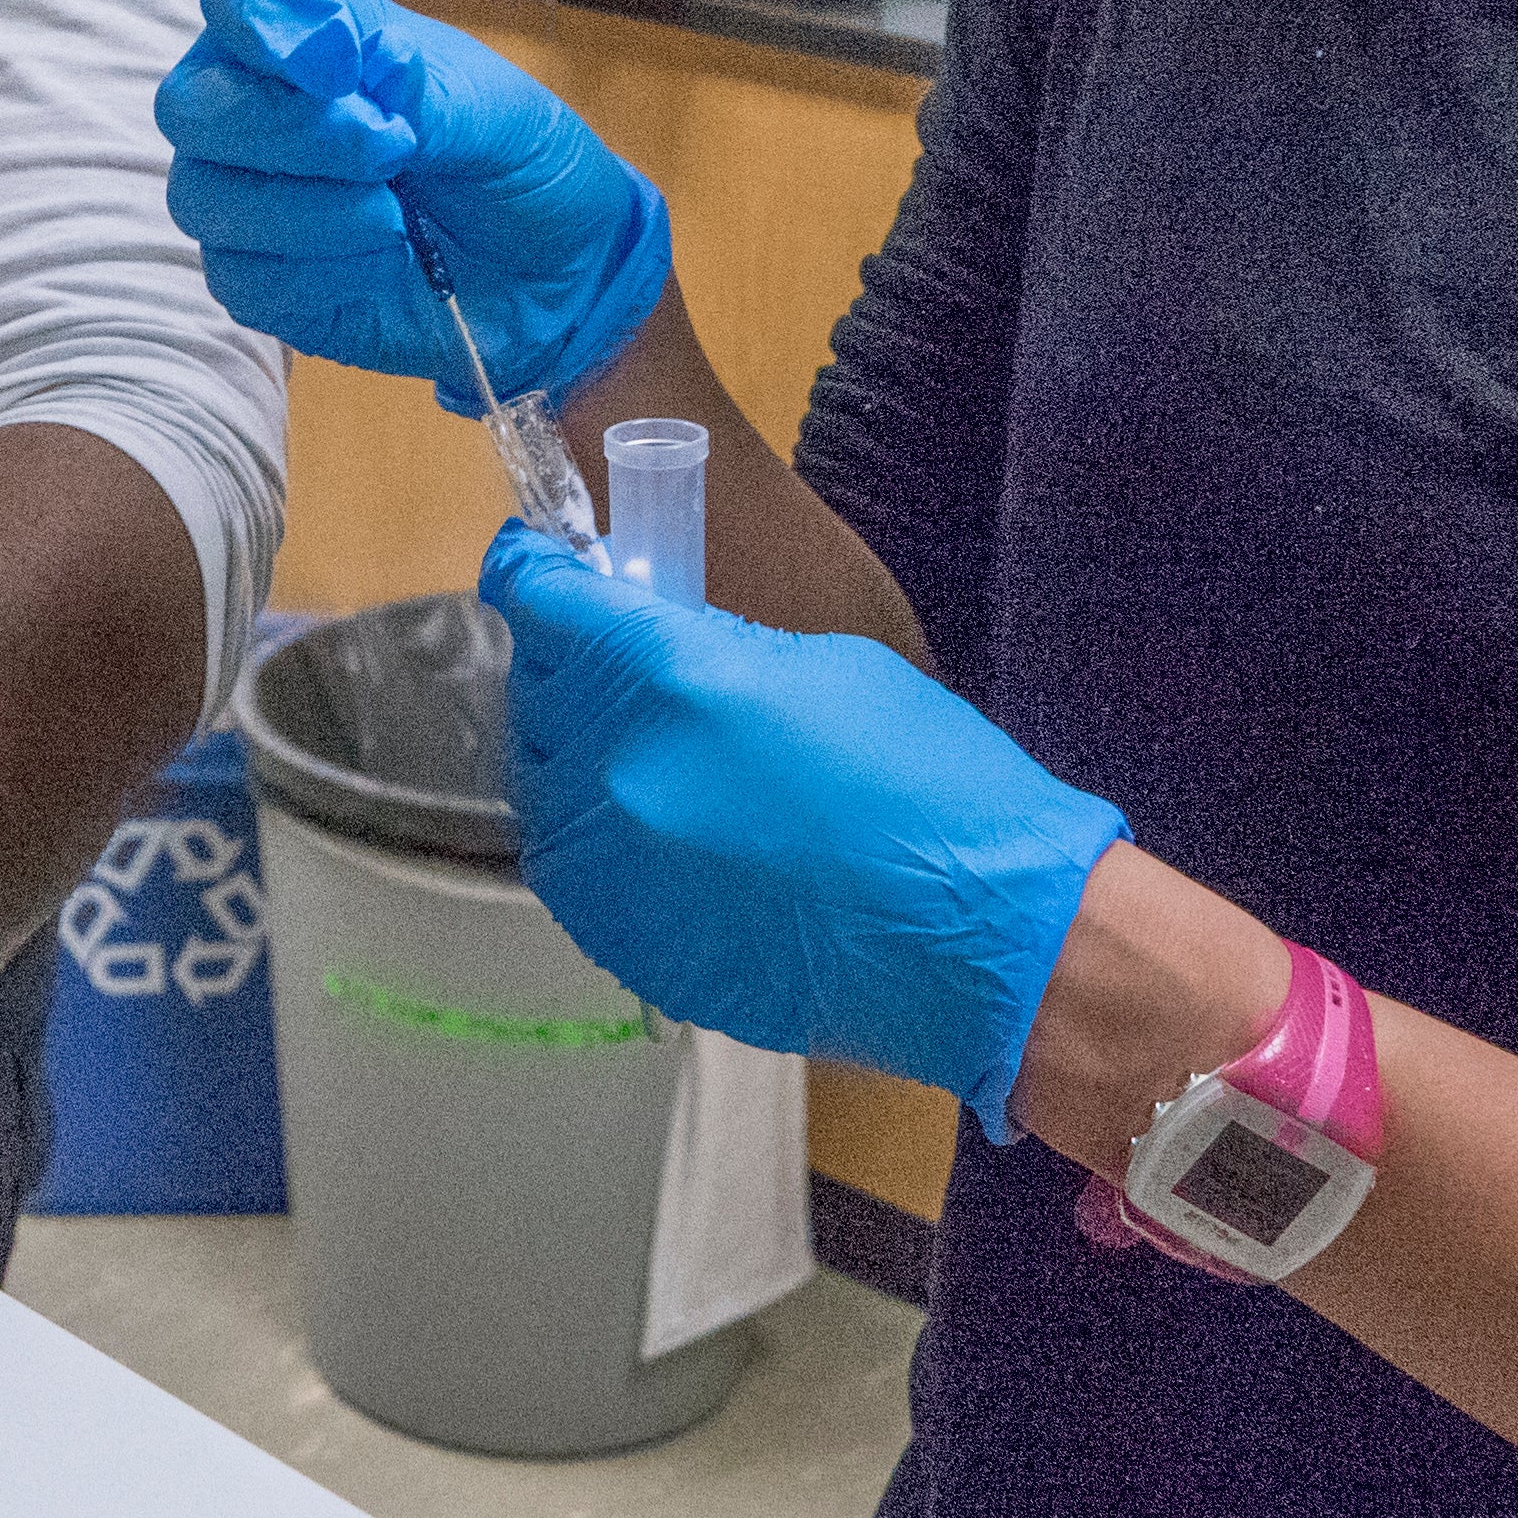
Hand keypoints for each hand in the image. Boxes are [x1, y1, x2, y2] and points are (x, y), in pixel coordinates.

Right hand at [150, 0, 671, 409]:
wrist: (560, 274)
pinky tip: (382, 265)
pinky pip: (243, 280)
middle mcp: (258, 114)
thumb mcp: (489, 105)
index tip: (342, 63)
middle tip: (392, 148)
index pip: (233, 2)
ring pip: (206, 199)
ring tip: (399, 218)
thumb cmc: (518, 163)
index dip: (266, 28)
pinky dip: (323, 275)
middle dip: (292, 132)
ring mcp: (249, 203)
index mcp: (309, 41)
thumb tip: (320, 42)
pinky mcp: (262, 285)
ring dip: (314, 211)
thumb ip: (403, 75)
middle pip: (190, 106)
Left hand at [484, 522, 1124, 1132]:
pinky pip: (583, 879)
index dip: (532, 576)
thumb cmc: (934, 785)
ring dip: (577, 761)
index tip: (531, 566)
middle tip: (600, 659)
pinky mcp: (636, 950)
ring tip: (630, 749)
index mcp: (673, 681)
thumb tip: (661, 652)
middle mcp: (623, 772)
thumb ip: (720, 653)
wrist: (986, 941)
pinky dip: (601, 845)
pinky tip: (655, 835)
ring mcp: (621, 874)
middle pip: (543, 698)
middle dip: (564, 668)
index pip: (550, 606)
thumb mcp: (827, 667)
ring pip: (549, 794)